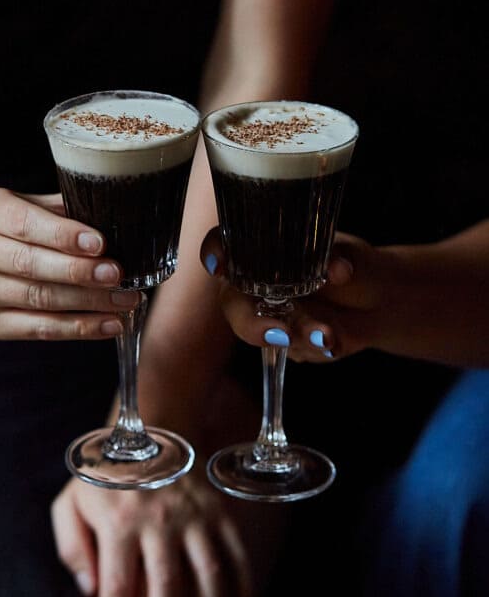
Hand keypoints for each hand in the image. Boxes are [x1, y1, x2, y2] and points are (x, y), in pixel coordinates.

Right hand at [0, 188, 139, 338]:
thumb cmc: (9, 229)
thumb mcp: (25, 205)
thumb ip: (61, 210)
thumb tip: (115, 220)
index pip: (24, 224)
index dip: (63, 236)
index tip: (100, 243)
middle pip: (31, 265)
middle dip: (79, 272)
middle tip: (118, 275)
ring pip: (39, 299)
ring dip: (88, 302)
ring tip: (126, 300)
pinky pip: (39, 329)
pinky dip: (79, 328)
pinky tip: (111, 324)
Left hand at [51, 469, 280, 596]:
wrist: (149, 430)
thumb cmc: (104, 477)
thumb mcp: (71, 501)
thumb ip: (70, 546)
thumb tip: (88, 591)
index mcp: (119, 520)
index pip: (117, 587)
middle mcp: (159, 519)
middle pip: (165, 588)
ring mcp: (194, 515)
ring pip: (208, 576)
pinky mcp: (218, 511)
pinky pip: (236, 555)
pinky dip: (242, 589)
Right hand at [200, 228, 385, 362]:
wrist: (382, 303)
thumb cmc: (355, 267)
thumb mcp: (347, 255)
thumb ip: (337, 260)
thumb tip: (339, 270)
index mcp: (262, 251)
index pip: (225, 245)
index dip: (214, 252)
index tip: (217, 265)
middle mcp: (257, 285)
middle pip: (233, 304)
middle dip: (250, 322)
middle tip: (279, 334)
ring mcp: (271, 318)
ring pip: (266, 333)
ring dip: (297, 336)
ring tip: (327, 336)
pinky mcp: (290, 345)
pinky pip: (294, 351)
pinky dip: (314, 347)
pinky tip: (332, 340)